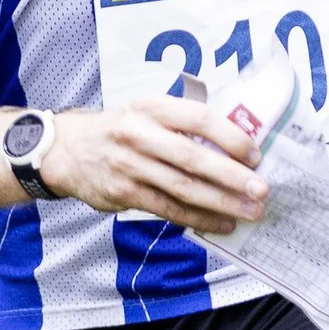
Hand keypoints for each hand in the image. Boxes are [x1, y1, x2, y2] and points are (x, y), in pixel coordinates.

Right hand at [39, 96, 271, 231]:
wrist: (67, 150)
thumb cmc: (121, 128)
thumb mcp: (147, 110)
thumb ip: (183, 123)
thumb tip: (235, 145)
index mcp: (152, 107)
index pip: (198, 118)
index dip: (230, 136)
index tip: (255, 153)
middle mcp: (140, 134)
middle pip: (193, 158)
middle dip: (231, 176)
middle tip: (261, 189)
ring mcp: (130, 166)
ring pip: (183, 188)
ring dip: (221, 202)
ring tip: (250, 211)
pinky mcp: (125, 193)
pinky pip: (168, 209)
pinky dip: (198, 217)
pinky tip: (222, 222)